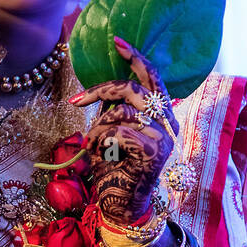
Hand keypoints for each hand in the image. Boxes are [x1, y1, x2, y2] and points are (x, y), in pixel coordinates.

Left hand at [70, 36, 178, 224]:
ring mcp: (164, 137)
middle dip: (102, 90)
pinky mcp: (154, 151)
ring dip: (97, 125)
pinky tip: (98, 152)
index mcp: (161, 115)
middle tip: (78, 100)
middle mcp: (168, 123)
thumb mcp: (112, 132)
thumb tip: (103, 89)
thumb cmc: (115, 169)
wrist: (121, 204)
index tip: (117, 41)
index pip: (152, 78)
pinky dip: (101, 139)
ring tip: (90, 142)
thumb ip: (115, 109)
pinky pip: (119, 131)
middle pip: (135, 88)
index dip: (136, 58)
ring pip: (123, 111)